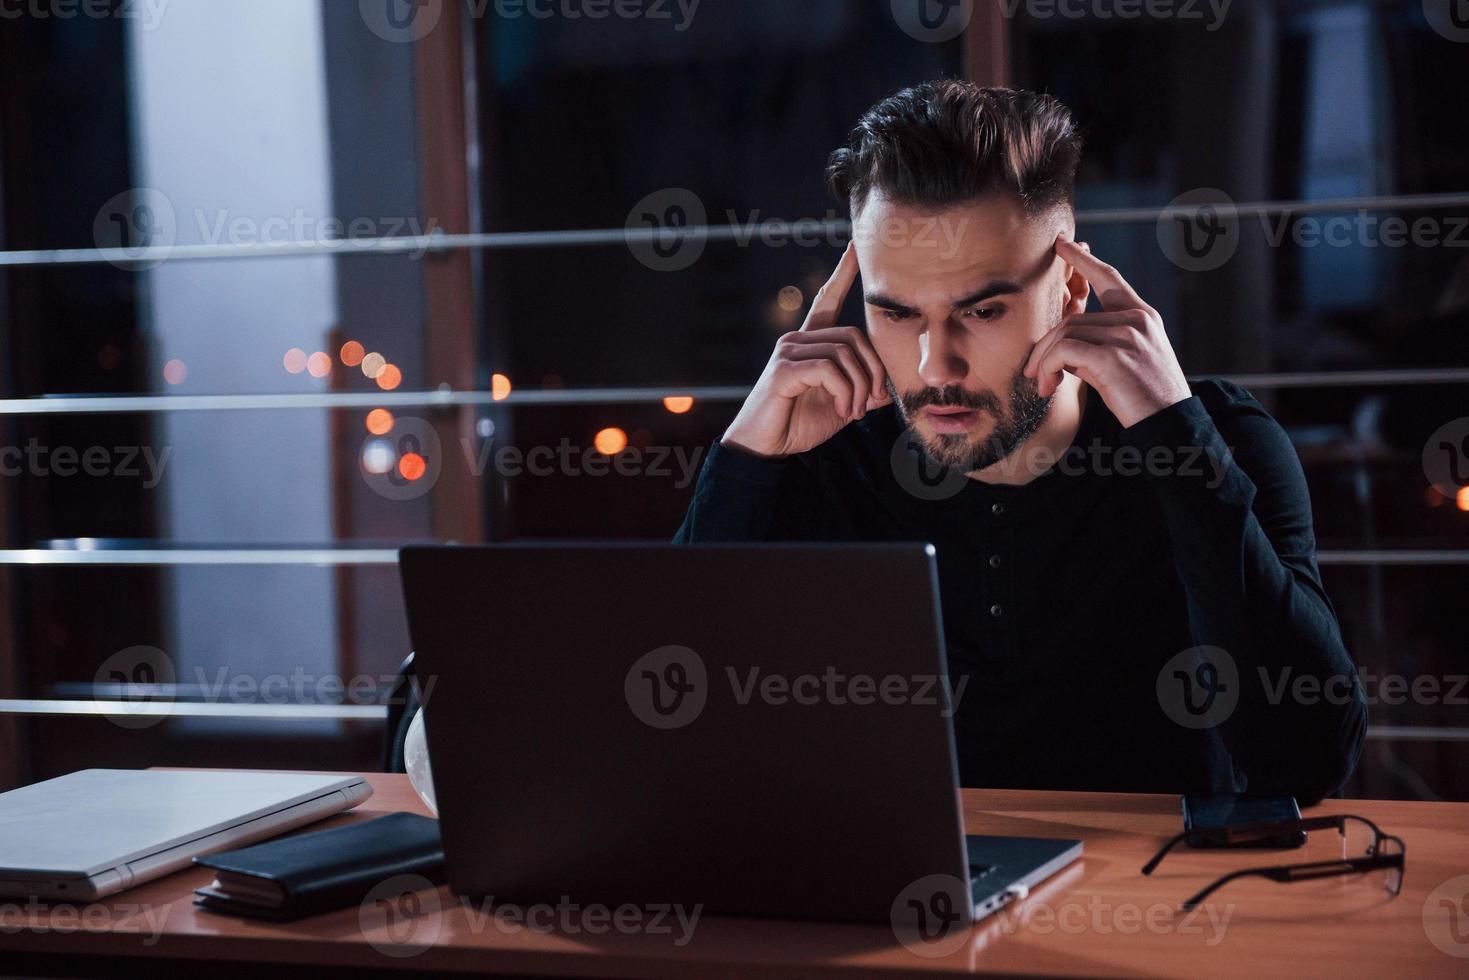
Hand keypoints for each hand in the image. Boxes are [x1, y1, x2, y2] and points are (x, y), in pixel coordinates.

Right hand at [722, 243, 890, 457]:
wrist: (765, 448)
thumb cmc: (798, 424)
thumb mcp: (841, 406)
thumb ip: (863, 391)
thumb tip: (888, 388)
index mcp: (810, 343)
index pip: (827, 300)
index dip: (842, 274)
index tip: (854, 249)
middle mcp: (797, 340)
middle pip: (853, 335)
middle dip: (874, 370)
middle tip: (874, 401)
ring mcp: (788, 352)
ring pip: (844, 353)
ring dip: (860, 387)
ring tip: (855, 412)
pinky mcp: (783, 370)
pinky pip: (828, 369)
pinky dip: (845, 392)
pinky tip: (843, 410)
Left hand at [1023, 238, 1191, 428]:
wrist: (1169, 425)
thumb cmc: (1144, 398)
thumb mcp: (1126, 362)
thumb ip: (1099, 343)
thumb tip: (1058, 346)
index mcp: (1142, 316)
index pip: (1109, 278)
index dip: (1083, 260)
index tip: (1063, 244)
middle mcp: (1137, 319)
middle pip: (1071, 319)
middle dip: (1045, 347)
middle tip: (1033, 373)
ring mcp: (1127, 335)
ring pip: (1064, 334)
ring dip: (1044, 362)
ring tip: (1042, 385)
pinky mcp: (1113, 356)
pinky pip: (1063, 351)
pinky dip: (1048, 367)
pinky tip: (1048, 386)